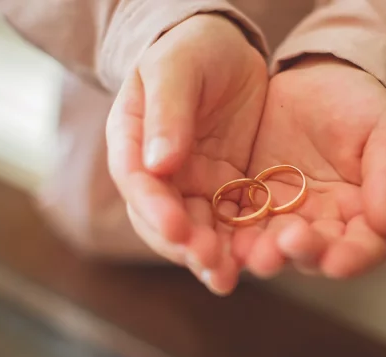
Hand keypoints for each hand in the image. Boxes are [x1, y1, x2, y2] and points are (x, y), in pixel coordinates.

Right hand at [106, 14, 267, 293]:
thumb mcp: (175, 69)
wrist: (223, 49)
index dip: (155, 209)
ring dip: (210, 256)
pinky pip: (230, 221)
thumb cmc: (192, 50)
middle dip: (185, 245)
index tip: (178, 229)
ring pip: (196, 229)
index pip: (138, 182)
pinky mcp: (226, 188)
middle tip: (210, 264)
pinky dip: (238, 244)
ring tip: (227, 278)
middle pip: (164, 218)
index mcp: (133, 141)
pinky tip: (252, 262)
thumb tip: (159, 165)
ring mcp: (192, 185)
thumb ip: (167, 113)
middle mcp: (159, 172)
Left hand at [234, 55, 385, 278]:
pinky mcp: (254, 201)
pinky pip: (243, 223)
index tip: (335, 261)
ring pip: (275, 246)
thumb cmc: (359, 102)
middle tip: (286, 244)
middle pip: (316, 254)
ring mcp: (286, 215)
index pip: (365, 248)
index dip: (353, 258)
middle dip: (301, 254)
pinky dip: (235, 234)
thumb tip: (385, 225)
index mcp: (362, 211)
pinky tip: (226, 236)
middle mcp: (324, 222)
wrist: (314, 79)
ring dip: (264, 253)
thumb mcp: (385, 128)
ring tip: (251, 250)